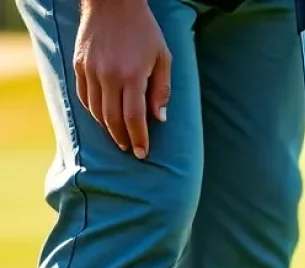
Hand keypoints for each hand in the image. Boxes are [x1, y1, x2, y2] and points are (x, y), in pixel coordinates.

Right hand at [73, 0, 171, 159]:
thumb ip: (162, 90)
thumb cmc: (144, 30)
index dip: (138, 138)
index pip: (133, 118)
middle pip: (112, 119)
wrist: (111, 1)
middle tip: (131, 150)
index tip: (143, 153)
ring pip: (96, 111)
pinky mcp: (79, 64)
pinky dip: (93, 111)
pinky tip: (103, 118)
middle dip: (123, 138)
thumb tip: (159, 119)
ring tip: (119, 137)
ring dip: (107, 128)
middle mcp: (108, 75)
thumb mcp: (163, 58)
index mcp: (131, 76)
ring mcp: (90, 70)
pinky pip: (84, 96)